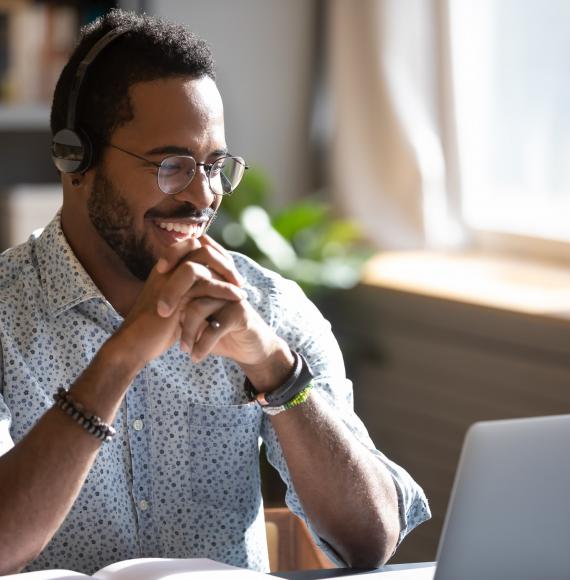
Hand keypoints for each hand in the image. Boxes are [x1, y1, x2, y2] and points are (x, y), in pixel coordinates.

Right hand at [111, 237, 244, 369]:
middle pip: (199, 245)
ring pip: (203, 259)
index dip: (214, 254)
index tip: (230, 272)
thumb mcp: (177, 305)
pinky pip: (205, 282)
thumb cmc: (156, 329)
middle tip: (238, 279)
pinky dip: (225, 289)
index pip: (193, 245)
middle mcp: (166, 267)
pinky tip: (238, 298)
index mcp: (165, 267)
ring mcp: (168, 277)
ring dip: (227, 272)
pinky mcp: (174, 293)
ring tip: (242, 290)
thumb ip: (190, 292)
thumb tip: (212, 286)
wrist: (135, 346)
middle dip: (223, 259)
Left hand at [156, 235, 294, 388]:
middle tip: (162, 313)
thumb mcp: (197, 314)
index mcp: (211, 275)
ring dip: (187, 330)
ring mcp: (232, 296)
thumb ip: (181, 300)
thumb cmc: (217, 329)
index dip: (174, 253)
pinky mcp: (240, 314)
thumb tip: (150, 294)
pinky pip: (214, 327)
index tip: (159, 270)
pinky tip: (195, 356)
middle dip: (172, 293)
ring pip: (199, 306)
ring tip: (182, 348)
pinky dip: (202, 345)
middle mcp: (222, 281)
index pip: (191, 251)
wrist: (249, 348)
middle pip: (193, 273)